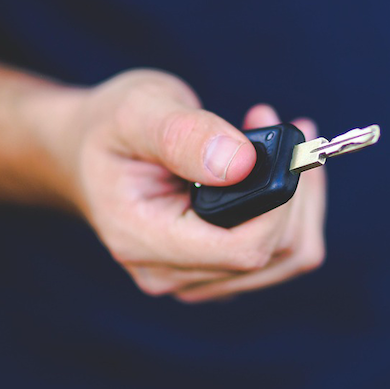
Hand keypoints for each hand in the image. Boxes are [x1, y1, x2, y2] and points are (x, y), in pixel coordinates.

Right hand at [57, 69, 325, 302]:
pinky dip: (291, 207)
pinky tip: (270, 165)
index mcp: (143, 241)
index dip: (279, 204)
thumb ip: (185, 134)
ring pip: (287, 257)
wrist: (89, 152)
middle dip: (295, 190)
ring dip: (300, 197)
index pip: (242, 250)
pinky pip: (280, 252)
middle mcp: (171, 273)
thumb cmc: (109, 127)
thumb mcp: (137, 110)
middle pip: (273, 255)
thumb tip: (242, 163)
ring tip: (276, 138)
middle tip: (284, 125)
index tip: (283, 145)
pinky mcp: (217, 270)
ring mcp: (195, 277)